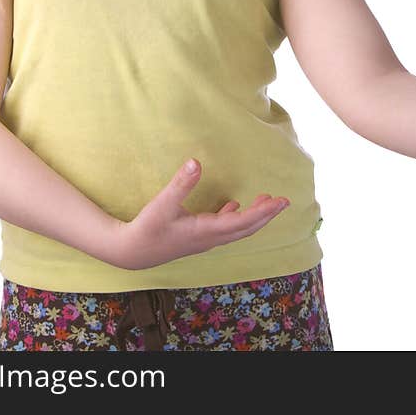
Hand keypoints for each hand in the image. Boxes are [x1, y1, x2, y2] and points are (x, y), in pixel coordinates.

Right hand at [106, 159, 290, 270]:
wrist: (132, 252)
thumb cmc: (147, 229)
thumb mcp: (162, 204)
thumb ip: (180, 183)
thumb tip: (195, 162)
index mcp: (206, 231)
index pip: (242, 222)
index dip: (263, 212)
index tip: (281, 202)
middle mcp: (210, 238)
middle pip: (246, 228)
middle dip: (266, 215)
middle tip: (284, 201)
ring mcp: (204, 239)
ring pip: (237, 229)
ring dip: (254, 216)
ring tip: (266, 200)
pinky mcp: (197, 237)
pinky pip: (224, 229)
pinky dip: (235, 218)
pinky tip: (233, 206)